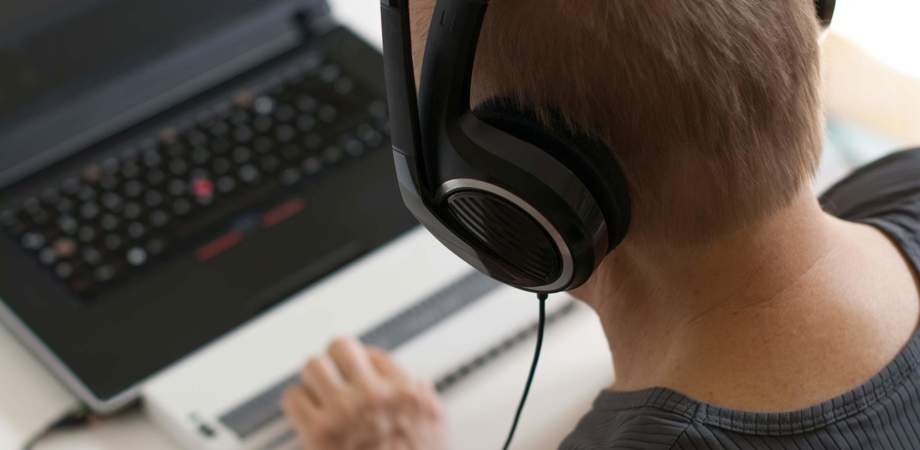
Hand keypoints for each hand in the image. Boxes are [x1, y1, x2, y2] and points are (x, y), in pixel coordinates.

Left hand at [282, 337, 447, 449]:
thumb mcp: (435, 429)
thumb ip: (422, 401)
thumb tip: (414, 385)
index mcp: (405, 394)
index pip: (374, 354)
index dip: (363, 362)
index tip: (357, 369)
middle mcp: (374, 396)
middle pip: (341, 348)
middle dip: (334, 362)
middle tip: (333, 373)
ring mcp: (344, 412)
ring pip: (312, 366)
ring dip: (313, 379)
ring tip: (316, 390)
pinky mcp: (318, 432)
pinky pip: (294, 398)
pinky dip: (296, 404)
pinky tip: (305, 414)